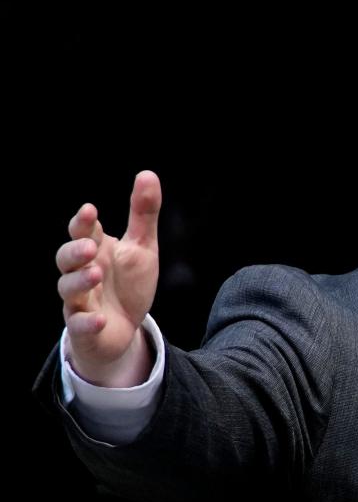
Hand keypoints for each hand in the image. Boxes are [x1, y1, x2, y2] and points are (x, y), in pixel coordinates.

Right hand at [56, 171, 161, 385]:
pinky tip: (99, 317)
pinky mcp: (85, 328)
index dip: (82, 222)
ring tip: (96, 273)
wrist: (125, 327)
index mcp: (95, 250)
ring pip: (68, 290)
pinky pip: (79, 325)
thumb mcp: (142, 247)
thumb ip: (143, 214)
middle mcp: (82, 273)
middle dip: (75, 251)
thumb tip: (147, 173)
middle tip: (91, 246)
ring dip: (79, 281)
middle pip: (66, 259)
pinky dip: (87, 321)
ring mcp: (80, 301)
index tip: (89, 210)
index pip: (83, 232)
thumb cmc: (129, 283)